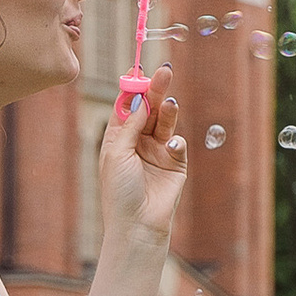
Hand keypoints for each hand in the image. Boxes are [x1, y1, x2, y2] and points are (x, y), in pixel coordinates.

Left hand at [98, 65, 185, 248]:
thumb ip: (130, 125)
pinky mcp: (176, 163)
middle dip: (156, 91)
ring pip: (165, 122)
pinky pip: (179, 144)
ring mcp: (158, 151)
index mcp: (119, 137)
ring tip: (170, 102)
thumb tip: (142, 99)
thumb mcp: (117, 152)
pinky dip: (176, 141)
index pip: (128, 106)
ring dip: (168, 110)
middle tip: (165, 72)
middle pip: (149, 109)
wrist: (137, 224)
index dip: (134, 88)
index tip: (140, 71)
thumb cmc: (119, 190)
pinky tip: (171, 146)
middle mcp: (138, 141)